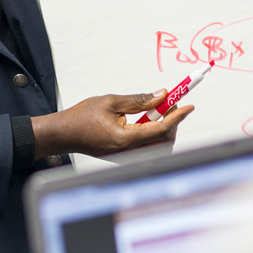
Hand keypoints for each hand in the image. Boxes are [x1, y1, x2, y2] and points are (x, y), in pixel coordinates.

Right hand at [31, 90, 193, 157]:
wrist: (63, 134)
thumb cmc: (81, 117)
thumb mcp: (110, 102)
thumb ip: (138, 100)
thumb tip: (162, 96)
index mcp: (126, 139)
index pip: (161, 129)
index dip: (178, 116)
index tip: (189, 106)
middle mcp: (129, 152)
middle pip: (164, 140)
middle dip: (173, 122)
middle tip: (171, 103)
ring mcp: (128, 156)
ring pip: (158, 145)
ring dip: (164, 128)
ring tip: (157, 110)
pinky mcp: (125, 155)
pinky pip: (148, 146)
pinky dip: (154, 133)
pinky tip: (147, 120)